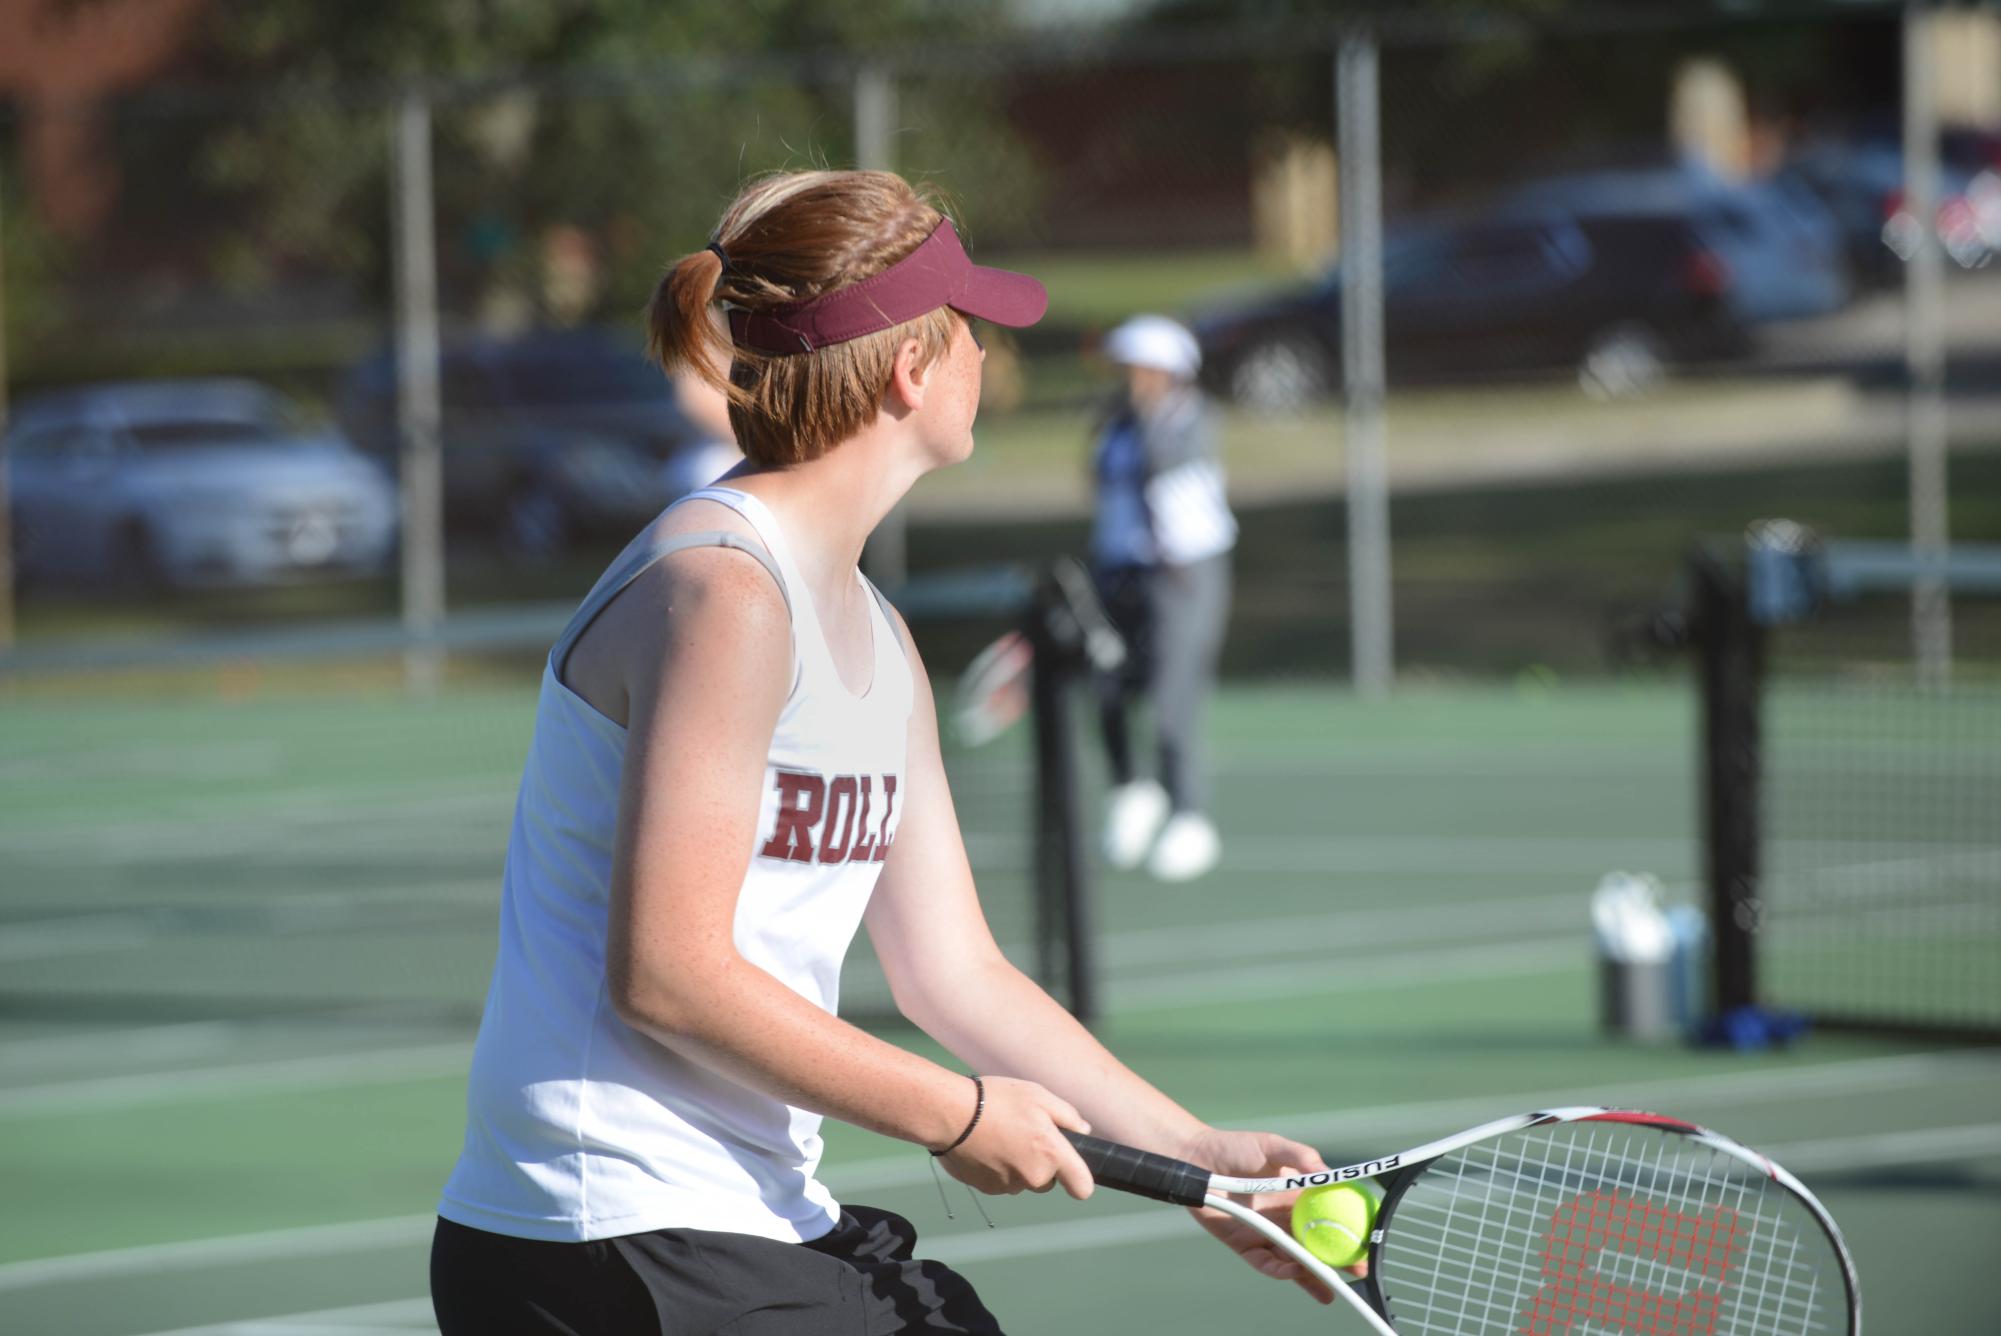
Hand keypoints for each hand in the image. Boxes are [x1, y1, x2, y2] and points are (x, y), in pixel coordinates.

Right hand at [938, 1077, 1093, 1199]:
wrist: (949, 1114)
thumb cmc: (996, 1100)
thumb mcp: (1039, 1095)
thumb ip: (1068, 1116)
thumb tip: (1083, 1131)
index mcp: (1051, 1154)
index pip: (1082, 1188)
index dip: (1079, 1178)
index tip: (1070, 1167)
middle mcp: (1033, 1177)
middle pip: (1048, 1180)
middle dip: (1041, 1162)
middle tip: (1023, 1132)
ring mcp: (1008, 1186)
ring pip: (1023, 1180)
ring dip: (1017, 1164)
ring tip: (1000, 1135)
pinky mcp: (987, 1189)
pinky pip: (1001, 1182)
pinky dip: (997, 1168)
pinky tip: (985, 1145)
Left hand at [1178, 1127, 1358, 1305]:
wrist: (1197, 1159)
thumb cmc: (1235, 1148)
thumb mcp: (1273, 1146)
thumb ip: (1300, 1155)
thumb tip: (1326, 1172)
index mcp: (1298, 1198)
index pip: (1330, 1219)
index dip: (1348, 1231)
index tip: (1367, 1240)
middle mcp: (1286, 1220)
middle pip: (1317, 1246)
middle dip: (1338, 1262)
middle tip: (1358, 1272)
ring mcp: (1266, 1234)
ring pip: (1294, 1262)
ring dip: (1311, 1276)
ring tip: (1330, 1290)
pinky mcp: (1245, 1245)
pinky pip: (1265, 1263)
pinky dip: (1279, 1270)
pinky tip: (1292, 1270)